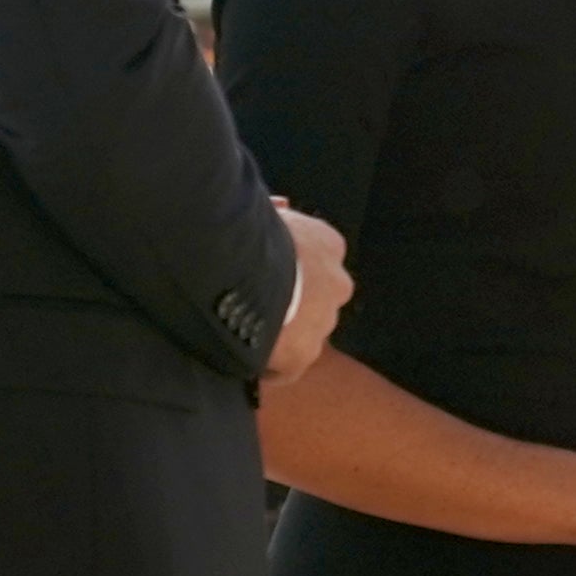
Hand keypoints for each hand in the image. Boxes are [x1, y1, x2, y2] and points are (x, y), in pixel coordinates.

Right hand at [260, 202, 353, 383]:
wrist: (239, 269)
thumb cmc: (249, 232)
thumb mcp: (268, 212)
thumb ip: (278, 216)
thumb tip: (280, 207)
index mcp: (328, 244)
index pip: (319, 261)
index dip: (293, 271)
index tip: (269, 276)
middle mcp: (336, 284)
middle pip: (318, 299)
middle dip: (293, 305)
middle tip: (256, 306)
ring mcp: (323, 322)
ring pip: (306, 334)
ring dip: (284, 335)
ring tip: (246, 331)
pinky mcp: (303, 355)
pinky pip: (288, 367)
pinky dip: (270, 366)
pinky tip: (246, 359)